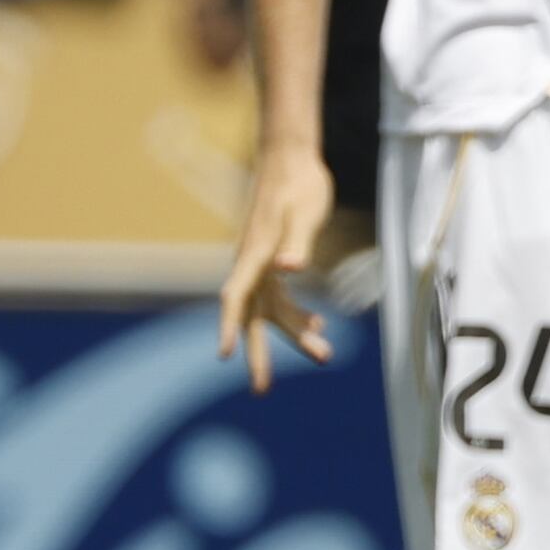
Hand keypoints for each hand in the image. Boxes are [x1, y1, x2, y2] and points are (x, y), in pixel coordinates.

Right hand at [215, 141, 340, 392]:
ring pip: (272, 309)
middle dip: (259, 352)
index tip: (224, 355)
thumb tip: (289, 268)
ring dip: (294, 333)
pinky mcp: (273, 260)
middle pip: (253, 315)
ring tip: (324, 356)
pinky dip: (299, 312)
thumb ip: (297, 241)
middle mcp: (253, 264)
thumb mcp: (303, 212)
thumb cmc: (299, 184)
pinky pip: (281, 295)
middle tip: (262, 390)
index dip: (229, 327)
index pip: (235, 298)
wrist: (292, 159)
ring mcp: (261, 264)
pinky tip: (320, 325)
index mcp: (255, 255)